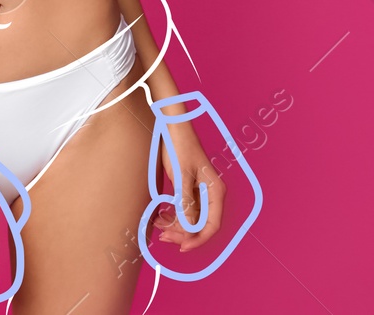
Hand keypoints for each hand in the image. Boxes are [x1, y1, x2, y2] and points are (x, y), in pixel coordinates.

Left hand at [153, 120, 225, 252]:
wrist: (171, 126)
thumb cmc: (179, 146)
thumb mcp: (181, 176)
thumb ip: (186, 203)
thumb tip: (189, 227)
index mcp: (216, 191)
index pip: (212, 225)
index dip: (198, 239)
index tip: (182, 247)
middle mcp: (211, 194)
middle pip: (201, 224)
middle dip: (183, 233)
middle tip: (163, 236)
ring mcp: (200, 191)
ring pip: (191, 218)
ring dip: (176, 225)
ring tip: (158, 226)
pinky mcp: (189, 188)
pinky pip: (184, 208)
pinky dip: (173, 215)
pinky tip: (159, 217)